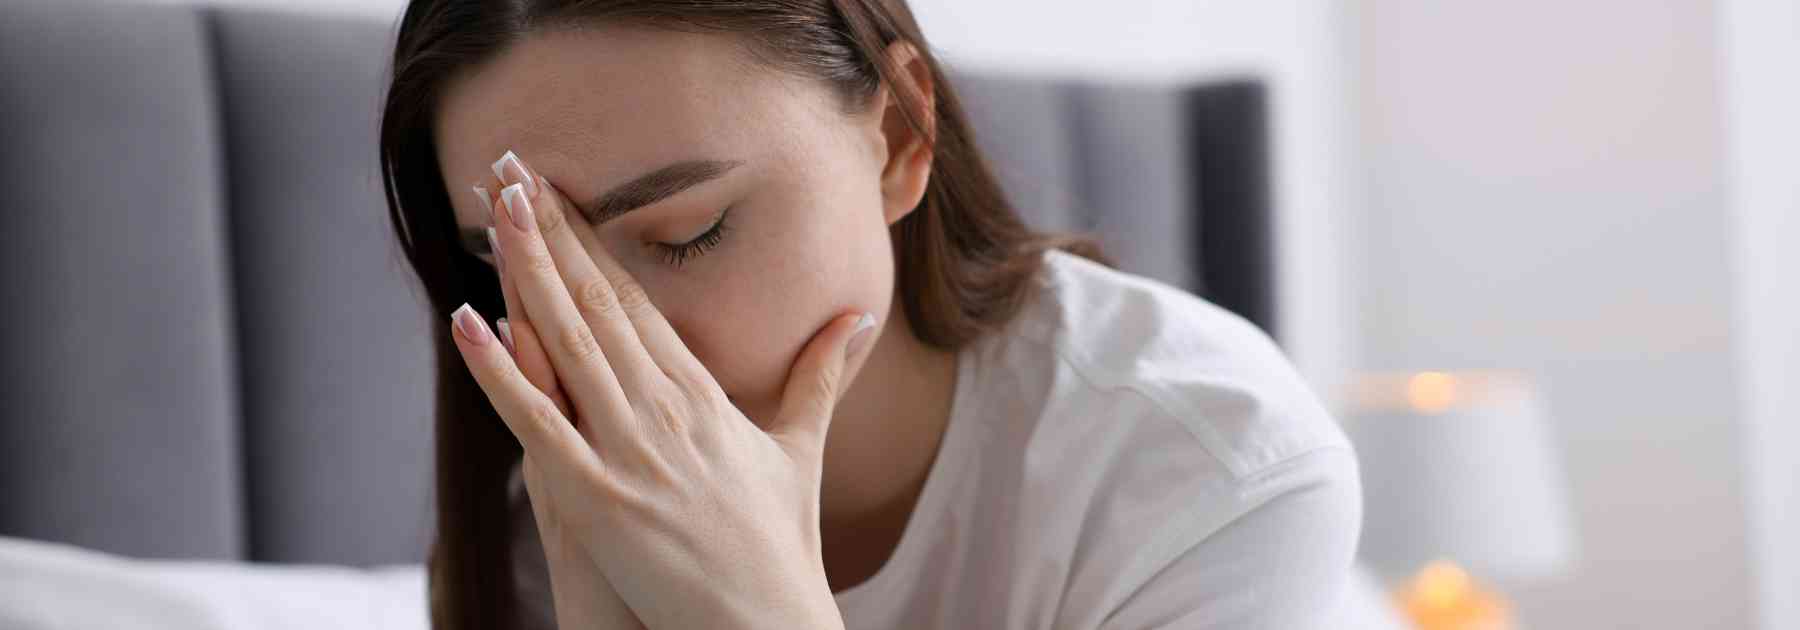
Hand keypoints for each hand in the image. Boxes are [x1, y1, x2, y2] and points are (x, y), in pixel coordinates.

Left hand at [451, 151, 872, 629]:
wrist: (766, 623)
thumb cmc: (781, 544)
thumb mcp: (798, 448)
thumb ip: (818, 377)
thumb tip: (859, 320)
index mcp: (702, 393)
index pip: (636, 297)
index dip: (592, 239)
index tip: (556, 190)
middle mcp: (664, 408)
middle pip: (597, 301)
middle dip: (548, 231)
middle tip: (507, 167)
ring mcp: (629, 451)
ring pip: (567, 342)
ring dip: (525, 269)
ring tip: (490, 207)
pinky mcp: (598, 498)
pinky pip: (539, 423)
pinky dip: (501, 372)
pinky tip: (469, 320)